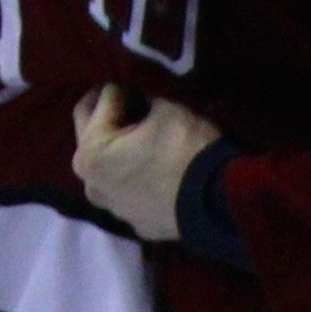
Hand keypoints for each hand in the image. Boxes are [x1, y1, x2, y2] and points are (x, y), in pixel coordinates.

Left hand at [71, 83, 221, 241]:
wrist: (220, 204)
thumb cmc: (185, 148)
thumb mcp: (163, 107)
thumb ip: (141, 101)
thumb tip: (140, 103)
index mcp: (90, 152)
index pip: (103, 98)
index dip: (125, 88)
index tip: (142, 88)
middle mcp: (91, 184)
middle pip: (91, 133)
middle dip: (108, 114)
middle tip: (132, 102)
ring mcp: (113, 208)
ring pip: (107, 165)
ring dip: (117, 148)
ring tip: (142, 135)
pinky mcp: (136, 222)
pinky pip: (128, 189)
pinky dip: (134, 175)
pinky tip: (154, 167)